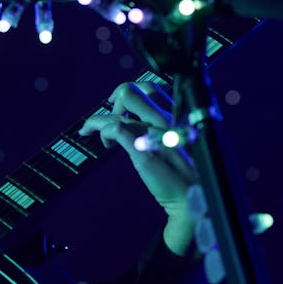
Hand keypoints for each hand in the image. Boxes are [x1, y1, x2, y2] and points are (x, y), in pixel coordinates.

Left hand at [77, 81, 196, 254]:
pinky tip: (105, 143)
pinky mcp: (143, 150)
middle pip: (131, 92)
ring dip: (97, 121)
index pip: (150, 88)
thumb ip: (163, 127)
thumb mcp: (175, 142)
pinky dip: (104, 133)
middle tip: (107, 115)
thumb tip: (143, 121)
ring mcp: (153, 134)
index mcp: (175, 115)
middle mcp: (165, 120)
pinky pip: (116, 129)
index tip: (118, 102)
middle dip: (113, 101)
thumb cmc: (184, 172)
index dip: (130, 91)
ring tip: (90, 130)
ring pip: (117, 113)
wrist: (192, 195)